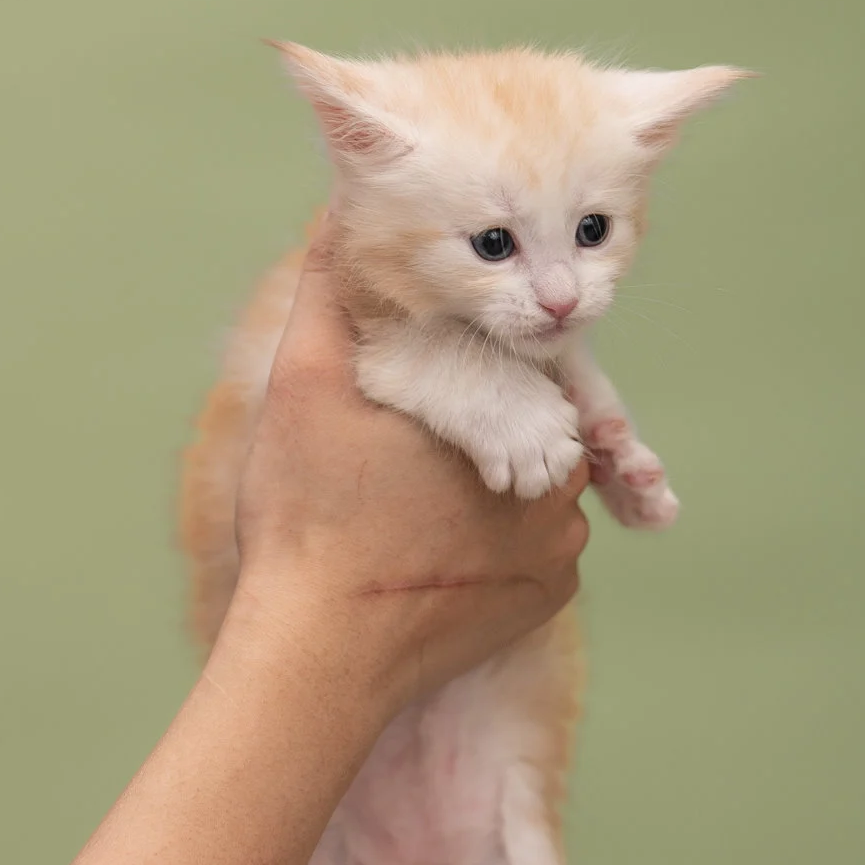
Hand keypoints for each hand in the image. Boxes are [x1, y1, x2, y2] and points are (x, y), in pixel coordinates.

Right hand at [228, 221, 590, 711]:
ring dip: (490, 481)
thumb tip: (342, 210)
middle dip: (481, 423)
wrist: (318, 655)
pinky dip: (496, 540)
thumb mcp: (304, 383)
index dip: (466, 368)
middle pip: (530, 421)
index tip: (416, 397)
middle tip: (405, 455)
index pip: (514, 365)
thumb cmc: (308, 517)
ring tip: (415, 504)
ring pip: (534, 484)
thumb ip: (332, 289)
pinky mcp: (547, 600)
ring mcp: (560, 548)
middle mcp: (558, 480)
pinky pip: (535, 547)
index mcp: (516, 413)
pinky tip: (437, 547)